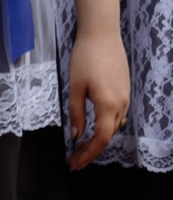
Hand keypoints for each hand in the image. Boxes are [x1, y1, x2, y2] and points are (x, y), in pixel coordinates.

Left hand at [65, 31, 131, 168]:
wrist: (102, 35)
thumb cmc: (85, 58)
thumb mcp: (75, 87)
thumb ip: (76, 113)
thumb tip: (77, 135)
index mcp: (108, 105)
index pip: (101, 139)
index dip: (89, 154)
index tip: (75, 164)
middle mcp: (121, 105)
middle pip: (109, 135)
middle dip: (92, 149)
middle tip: (74, 159)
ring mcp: (125, 97)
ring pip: (114, 125)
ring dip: (99, 137)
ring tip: (81, 146)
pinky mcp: (124, 90)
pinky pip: (116, 114)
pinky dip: (105, 124)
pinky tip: (93, 125)